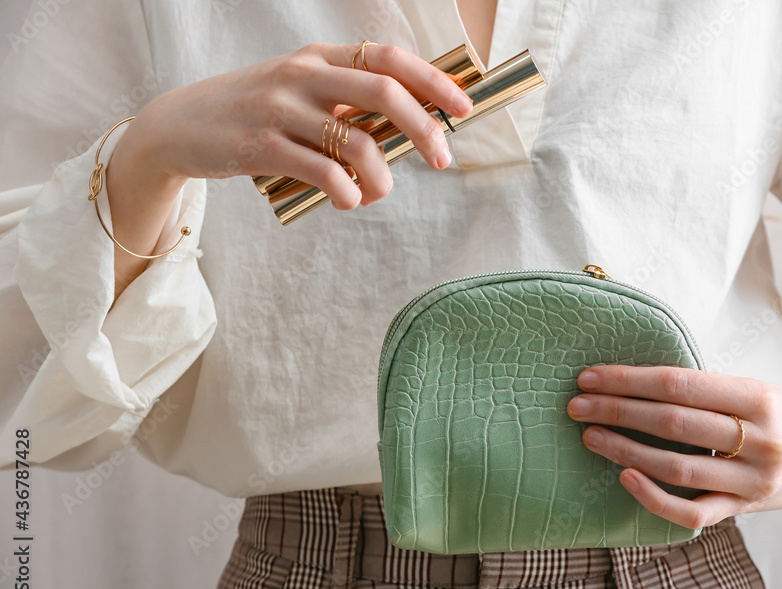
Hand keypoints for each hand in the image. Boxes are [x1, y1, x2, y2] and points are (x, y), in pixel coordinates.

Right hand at [105, 42, 471, 298]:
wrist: (178, 127)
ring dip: (382, 178)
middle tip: (442, 159)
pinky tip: (348, 200)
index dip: (432, 80)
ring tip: (375, 193)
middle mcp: (302, 75)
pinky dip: (349, 194)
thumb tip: (407, 129)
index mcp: (318, 57)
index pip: (388, 58)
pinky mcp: (262, 148)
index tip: (463, 107)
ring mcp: (281, 110)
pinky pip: (325, 174)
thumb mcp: (298, 90)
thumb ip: (344, 101)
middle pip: (384, 94)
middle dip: (424, 129)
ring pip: (358, 143)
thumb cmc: (252, 112)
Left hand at [566, 365, 781, 529]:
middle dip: (618, 411)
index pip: (679, 384)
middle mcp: (759, 439)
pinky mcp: (745, 510)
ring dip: (626, 451)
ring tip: (591, 437)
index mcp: (757, 397)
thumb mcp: (749, 389)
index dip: (629, 380)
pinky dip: (655, 498)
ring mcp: (753, 481)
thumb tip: (626, 382)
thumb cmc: (774, 413)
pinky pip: (693, 513)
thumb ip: (701, 390)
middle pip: (674, 423)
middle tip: (577, 406)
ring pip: (678, 468)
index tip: (590, 377)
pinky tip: (625, 479)